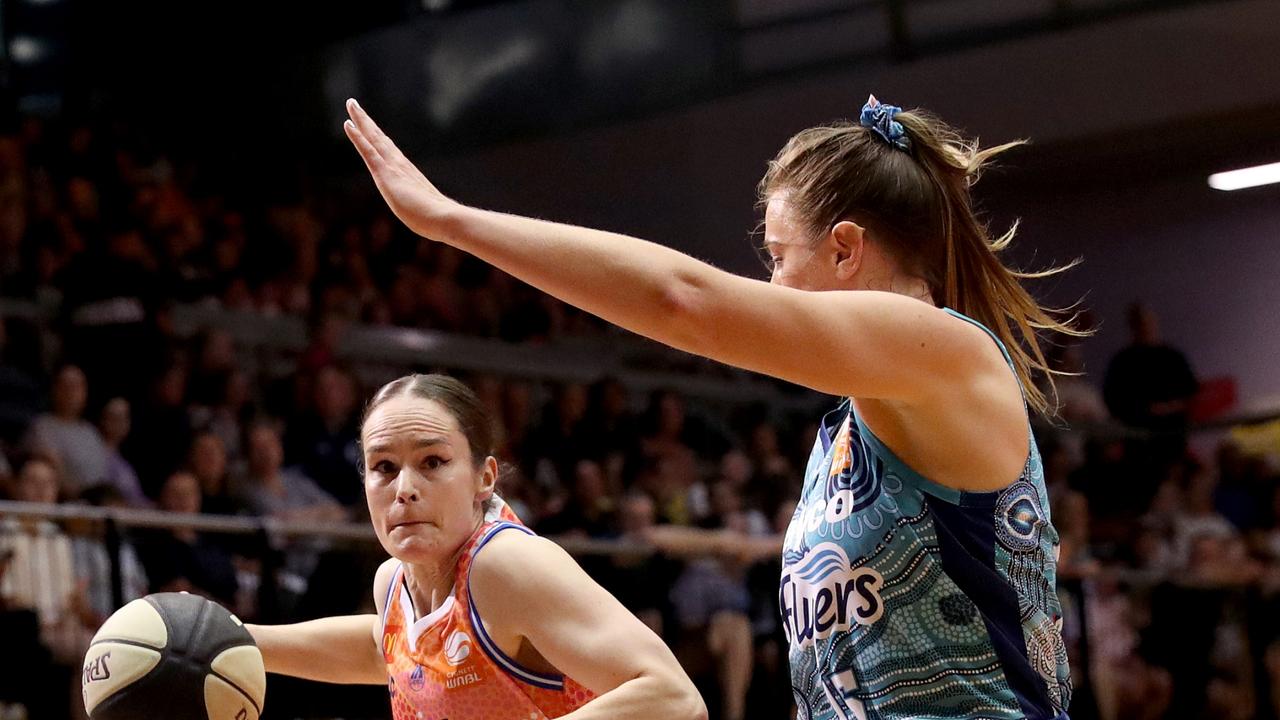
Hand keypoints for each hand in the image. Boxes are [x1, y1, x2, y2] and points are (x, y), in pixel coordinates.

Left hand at [344, 99, 459, 239]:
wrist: (443, 217)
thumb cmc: (438, 219)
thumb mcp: (426, 211)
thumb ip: (424, 208)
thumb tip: (431, 216)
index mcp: (407, 172)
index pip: (388, 150)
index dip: (377, 136)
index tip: (368, 124)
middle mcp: (400, 164)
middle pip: (379, 137)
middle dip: (366, 121)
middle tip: (354, 105)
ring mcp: (392, 166)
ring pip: (373, 137)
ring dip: (361, 120)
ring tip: (351, 104)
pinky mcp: (385, 173)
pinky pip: (368, 150)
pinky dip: (358, 136)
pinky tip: (348, 125)